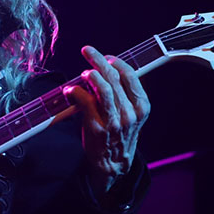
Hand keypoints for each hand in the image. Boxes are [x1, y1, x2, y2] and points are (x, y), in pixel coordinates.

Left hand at [67, 45, 150, 194]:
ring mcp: (115, 122)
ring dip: (91, 76)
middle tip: (87, 51)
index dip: (117, 62)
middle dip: (99, 61)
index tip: (106, 56)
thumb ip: (124, 93)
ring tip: (84, 72)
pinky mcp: (98, 128)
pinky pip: (86, 103)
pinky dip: (77, 93)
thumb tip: (108, 68)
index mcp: (142, 106)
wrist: (113, 163)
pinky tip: (71, 90)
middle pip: (114, 78)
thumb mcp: (132, 114)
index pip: (131, 76)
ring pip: (103, 89)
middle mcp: (130, 113)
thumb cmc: (119, 134)